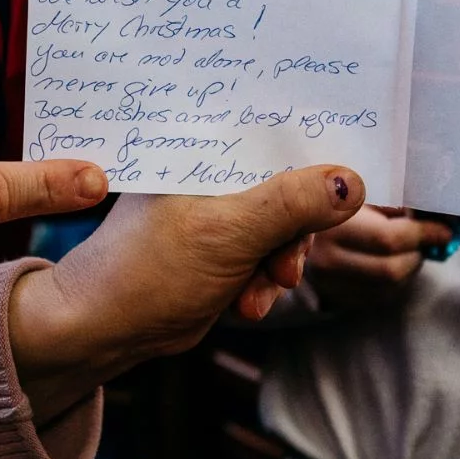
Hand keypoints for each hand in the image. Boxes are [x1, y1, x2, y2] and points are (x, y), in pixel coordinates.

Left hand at [7, 166, 364, 415]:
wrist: (106, 329)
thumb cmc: (149, 269)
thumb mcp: (229, 231)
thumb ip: (292, 204)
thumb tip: (353, 183)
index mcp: (204, 146)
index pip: (275, 129)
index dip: (316, 154)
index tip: (350, 185)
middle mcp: (212, 170)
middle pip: (291, 182)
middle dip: (296, 231)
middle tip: (286, 266)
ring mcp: (219, 210)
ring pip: (286, 225)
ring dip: (282, 263)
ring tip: (261, 291)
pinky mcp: (223, 247)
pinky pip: (270, 254)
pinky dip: (266, 282)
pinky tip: (247, 305)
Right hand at [306, 206, 453, 310]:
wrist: (287, 235)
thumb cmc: (329, 205)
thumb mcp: (356, 195)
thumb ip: (391, 204)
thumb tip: (434, 215)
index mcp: (331, 227)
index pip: (388, 238)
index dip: (423, 234)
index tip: (445, 230)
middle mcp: (327, 261)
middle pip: (391, 269)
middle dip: (418, 255)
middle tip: (427, 240)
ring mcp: (329, 286)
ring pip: (389, 287)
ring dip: (409, 268)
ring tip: (408, 250)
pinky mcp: (335, 301)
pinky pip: (379, 297)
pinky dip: (396, 282)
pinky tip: (393, 263)